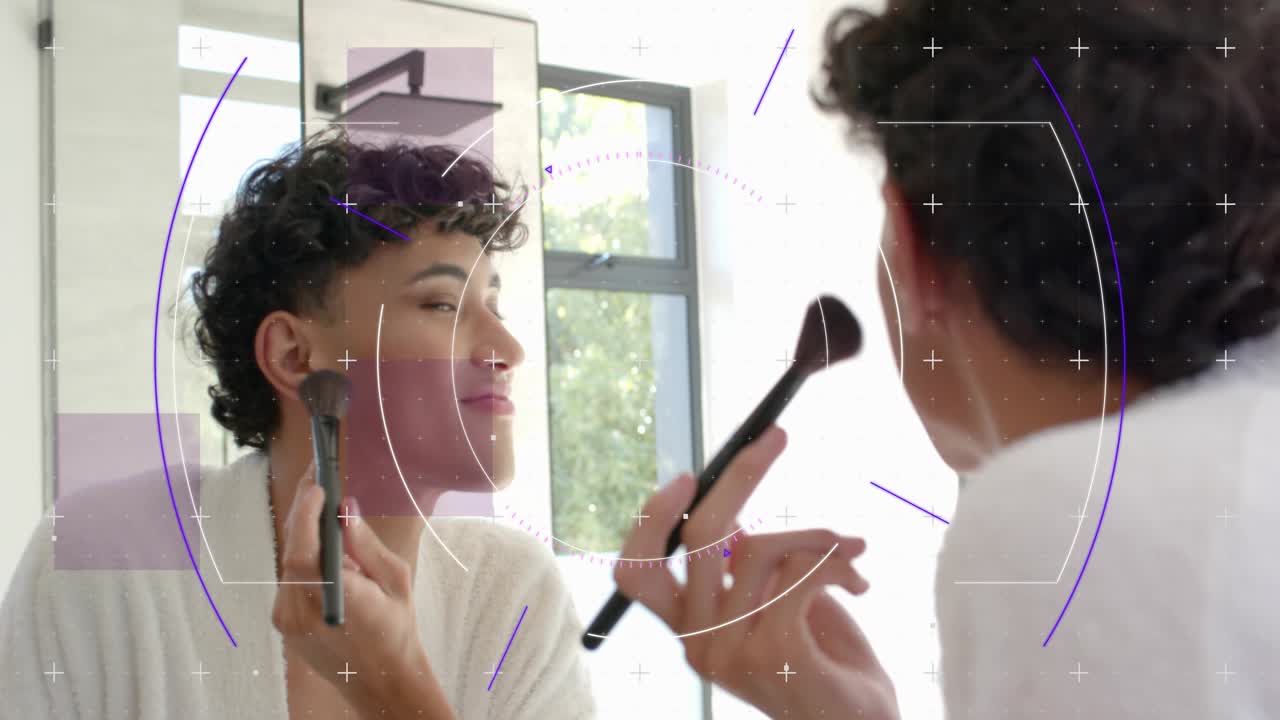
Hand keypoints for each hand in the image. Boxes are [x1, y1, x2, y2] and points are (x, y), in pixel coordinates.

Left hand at [272, 463, 451, 717]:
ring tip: (324, 509)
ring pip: (289, 563)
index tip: (317, 484)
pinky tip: (324, 550)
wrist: (380, 681)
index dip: (306, 514)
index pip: (307, 551)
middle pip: (292, 551)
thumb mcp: (395, 581)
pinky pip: (289, 579)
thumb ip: (366, 545)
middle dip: (303, 512)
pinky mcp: (283, 623)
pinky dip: (304, 559)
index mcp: (337, 601)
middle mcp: (304, 612)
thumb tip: (345, 510)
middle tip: (316, 480)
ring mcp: (288, 620)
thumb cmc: (396, 630)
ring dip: (305, 535)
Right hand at [614, 426, 899, 719]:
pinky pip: (801, 572)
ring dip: (817, 536)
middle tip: (777, 437)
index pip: (636, 572)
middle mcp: (698, 640)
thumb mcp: (771, 601)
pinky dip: (838, 563)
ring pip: (762, 547)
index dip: (652, 518)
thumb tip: (726, 493)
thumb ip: (742, 562)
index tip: (687, 476)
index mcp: (688, 627)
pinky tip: (860, 581)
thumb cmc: (819, 658)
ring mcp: (732, 649)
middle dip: (740, 477)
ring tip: (850, 551)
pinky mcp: (775, 652)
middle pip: (699, 537)